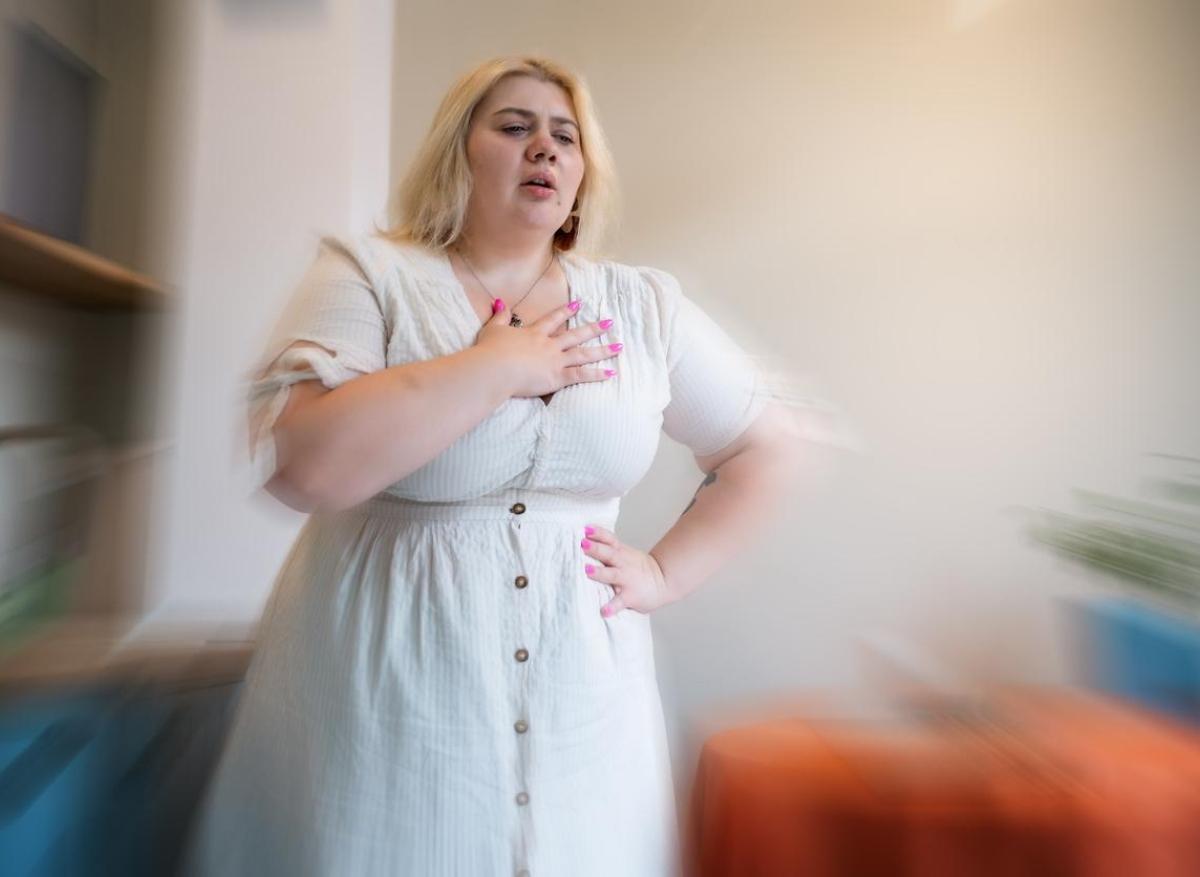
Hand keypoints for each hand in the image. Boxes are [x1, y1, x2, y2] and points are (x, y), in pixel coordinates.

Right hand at [474, 298, 621, 398]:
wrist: (495, 368)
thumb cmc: (490, 350)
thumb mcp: (493, 329)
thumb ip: (500, 316)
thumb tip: (499, 302)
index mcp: (534, 333)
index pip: (554, 319)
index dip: (566, 311)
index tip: (579, 304)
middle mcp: (548, 344)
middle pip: (575, 334)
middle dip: (593, 328)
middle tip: (609, 322)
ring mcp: (555, 360)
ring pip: (583, 353)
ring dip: (603, 350)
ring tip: (619, 346)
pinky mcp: (556, 377)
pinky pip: (581, 375)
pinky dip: (597, 374)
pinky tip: (611, 372)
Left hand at [580, 525, 674, 616]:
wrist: (664, 581)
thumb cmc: (638, 568)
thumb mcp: (626, 553)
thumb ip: (608, 549)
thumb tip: (583, 542)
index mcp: (621, 552)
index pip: (608, 539)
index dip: (598, 533)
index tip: (585, 529)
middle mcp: (622, 564)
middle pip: (607, 553)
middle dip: (595, 548)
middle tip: (582, 544)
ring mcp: (626, 580)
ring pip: (611, 574)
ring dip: (599, 573)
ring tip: (588, 571)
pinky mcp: (630, 597)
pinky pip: (620, 602)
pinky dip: (612, 607)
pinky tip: (604, 611)